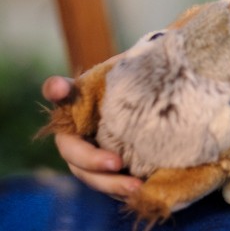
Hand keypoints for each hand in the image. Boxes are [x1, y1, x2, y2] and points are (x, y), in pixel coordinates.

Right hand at [41, 75, 142, 197]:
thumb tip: (135, 62)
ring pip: (89, 174)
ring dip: (110, 182)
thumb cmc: (134, 86)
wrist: (149, 106)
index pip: (60, 91)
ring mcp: (87, 153)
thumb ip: (126, 69)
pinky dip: (121, 189)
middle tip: (116, 163)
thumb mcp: (131, 74)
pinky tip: (140, 189)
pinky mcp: (104, 170)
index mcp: (77, 100)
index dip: (58, 90)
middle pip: (72, 150)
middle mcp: (74, 130)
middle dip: (92, 159)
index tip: (59, 88)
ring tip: (135, 186)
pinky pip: (107, 183)